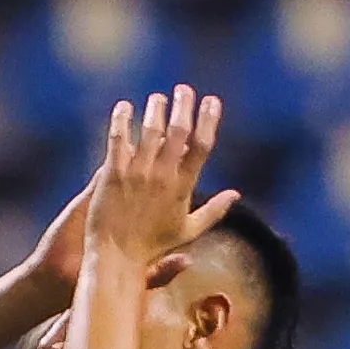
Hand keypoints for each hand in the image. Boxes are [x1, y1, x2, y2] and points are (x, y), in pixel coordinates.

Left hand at [80, 89, 233, 273]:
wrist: (116, 258)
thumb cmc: (152, 246)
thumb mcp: (188, 230)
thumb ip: (214, 210)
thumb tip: (236, 194)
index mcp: (183, 187)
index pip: (202, 146)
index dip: (209, 119)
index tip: (212, 101)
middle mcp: (163, 177)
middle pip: (179, 131)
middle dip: (184, 106)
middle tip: (184, 90)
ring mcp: (137, 174)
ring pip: (150, 131)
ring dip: (156, 109)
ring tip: (158, 98)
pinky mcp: (113, 174)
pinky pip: (118, 139)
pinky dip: (122, 120)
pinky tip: (123, 107)